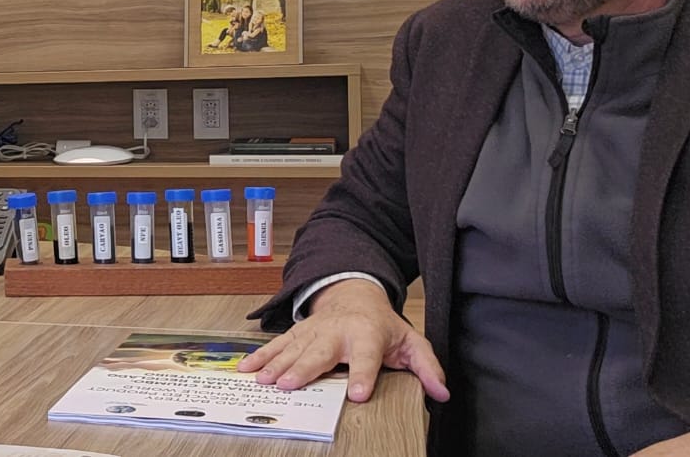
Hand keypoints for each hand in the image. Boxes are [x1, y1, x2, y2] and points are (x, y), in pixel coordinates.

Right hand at [236, 279, 449, 402]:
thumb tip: (442, 393)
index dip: (362, 375)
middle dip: (304, 369)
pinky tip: (247, 370)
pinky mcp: (297, 333)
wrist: (354, 295)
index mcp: (367, 336)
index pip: (366, 357)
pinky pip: (277, 345)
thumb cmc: (383, 326)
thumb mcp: (412, 344)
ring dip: (277, 364)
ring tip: (265, 381)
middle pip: (320, 352)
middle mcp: (337, 332)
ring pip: (294, 348)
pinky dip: (260, 357)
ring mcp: (314, 331)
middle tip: (291, 385)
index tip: (357, 394)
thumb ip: (427, 368)